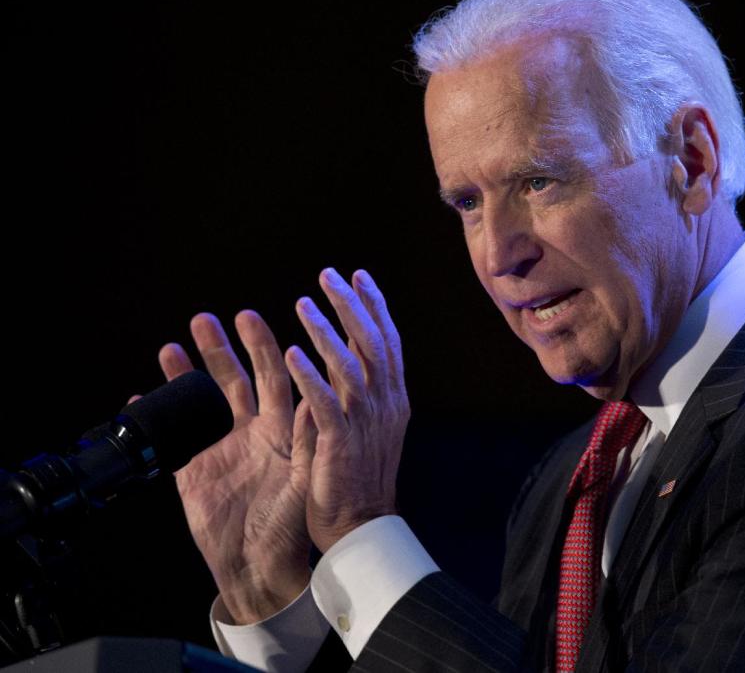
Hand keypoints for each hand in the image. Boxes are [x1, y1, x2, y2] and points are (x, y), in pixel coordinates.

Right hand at [160, 311, 314, 623]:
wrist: (259, 567)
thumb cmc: (291, 527)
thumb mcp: (306, 480)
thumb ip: (307, 441)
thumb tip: (313, 401)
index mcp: (281, 430)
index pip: (273, 376)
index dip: (262, 346)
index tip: (248, 318)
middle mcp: (251, 432)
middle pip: (234, 379)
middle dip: (220, 348)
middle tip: (205, 319)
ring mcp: (220, 448)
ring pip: (200, 401)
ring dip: (186, 373)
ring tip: (172, 345)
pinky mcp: (193, 470)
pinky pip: (171, 437)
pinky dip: (155, 417)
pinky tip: (140, 397)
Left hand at [285, 268, 409, 552]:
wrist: (360, 528)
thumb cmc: (359, 478)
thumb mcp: (369, 427)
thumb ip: (359, 390)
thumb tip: (347, 354)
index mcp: (392, 399)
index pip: (388, 342)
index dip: (375, 306)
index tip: (359, 276)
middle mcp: (384, 405)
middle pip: (373, 344)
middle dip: (351, 306)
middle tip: (329, 275)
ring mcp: (364, 425)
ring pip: (351, 367)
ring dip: (327, 333)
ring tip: (304, 303)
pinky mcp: (340, 445)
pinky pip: (325, 404)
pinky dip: (311, 377)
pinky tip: (292, 353)